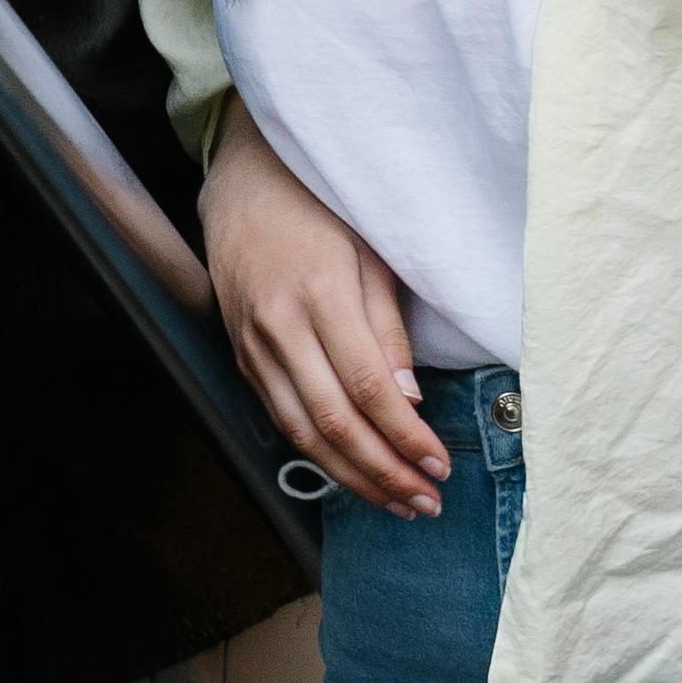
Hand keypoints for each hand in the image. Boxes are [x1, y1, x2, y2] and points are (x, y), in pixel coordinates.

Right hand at [203, 125, 444, 516]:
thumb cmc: (320, 207)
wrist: (243, 181)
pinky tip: (352, 471)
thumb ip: (388, 327)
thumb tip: (408, 400)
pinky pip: (281, 418)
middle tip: (425, 501)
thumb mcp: (371, 251)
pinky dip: (318, 454)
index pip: (368, 388)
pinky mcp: (241, 356)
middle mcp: (279, 328)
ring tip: (396, 502)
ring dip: (352, 476)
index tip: (440, 464)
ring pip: (302, 433)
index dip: (405, 435)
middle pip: (333, 423)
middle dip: (384, 471)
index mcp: (320, 295)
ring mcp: (254, 346)